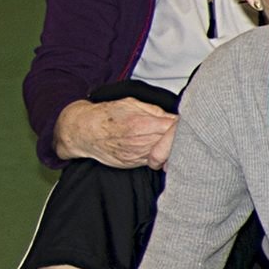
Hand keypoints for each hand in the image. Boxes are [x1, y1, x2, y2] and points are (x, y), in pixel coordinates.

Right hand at [54, 96, 177, 169]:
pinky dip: (158, 156)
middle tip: (180, 133)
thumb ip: (155, 110)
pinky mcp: (133, 164)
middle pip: (173, 143)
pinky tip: (156, 148)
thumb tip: (174, 115)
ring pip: (165, 154)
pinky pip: (153, 161)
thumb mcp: (131, 104)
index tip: (185, 123)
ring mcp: (137, 155)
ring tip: (167, 140)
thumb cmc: (106, 115)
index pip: (174, 128)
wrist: (83, 132)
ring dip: (169, 148)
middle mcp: (141, 142)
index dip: (182, 126)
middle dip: (179, 138)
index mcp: (142, 125)